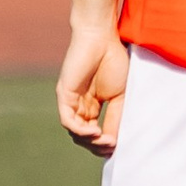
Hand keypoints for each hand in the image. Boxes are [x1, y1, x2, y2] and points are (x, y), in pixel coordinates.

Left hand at [56, 24, 129, 157]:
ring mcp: (70, 100)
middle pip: (83, 136)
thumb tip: (115, 141)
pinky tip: (95, 132)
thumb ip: (116, 117)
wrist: (103, 38)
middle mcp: (79, 105)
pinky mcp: (64, 94)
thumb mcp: (121, 95)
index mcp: (93, 105)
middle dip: (97, 146)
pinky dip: (80, 130)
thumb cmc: (115, 61)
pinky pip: (68, 120)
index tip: (119, 148)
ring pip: (74, 131)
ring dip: (90, 141)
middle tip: (112, 147)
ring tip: (107, 140)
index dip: (105, 143)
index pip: (94, 132)